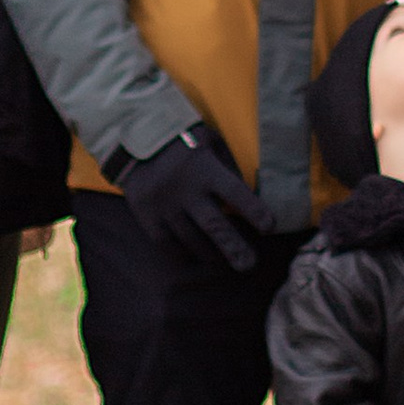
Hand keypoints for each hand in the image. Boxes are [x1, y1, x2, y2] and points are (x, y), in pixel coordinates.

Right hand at [120, 126, 267, 273]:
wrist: (133, 139)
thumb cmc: (182, 140)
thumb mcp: (209, 142)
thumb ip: (228, 167)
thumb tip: (248, 197)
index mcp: (205, 168)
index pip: (235, 193)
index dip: (254, 211)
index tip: (270, 227)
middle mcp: (185, 189)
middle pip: (214, 225)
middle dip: (234, 248)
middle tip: (249, 265)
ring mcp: (164, 205)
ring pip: (191, 239)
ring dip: (210, 253)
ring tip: (223, 262)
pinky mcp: (147, 215)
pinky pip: (167, 244)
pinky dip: (182, 253)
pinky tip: (193, 255)